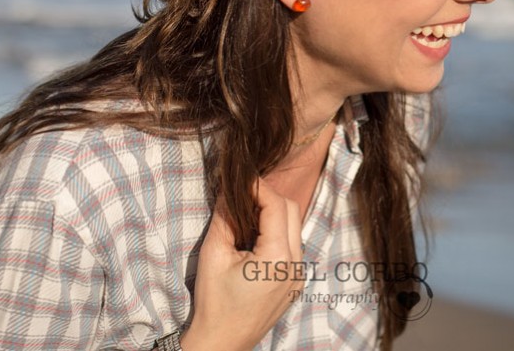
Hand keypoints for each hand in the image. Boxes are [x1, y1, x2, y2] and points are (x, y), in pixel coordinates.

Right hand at [181, 178, 304, 350]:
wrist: (221, 343)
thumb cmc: (214, 302)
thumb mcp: (213, 255)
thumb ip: (225, 218)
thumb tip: (229, 190)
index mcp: (278, 258)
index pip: (277, 206)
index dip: (259, 187)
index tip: (241, 179)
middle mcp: (295, 265)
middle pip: (292, 212)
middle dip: (268, 197)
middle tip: (243, 193)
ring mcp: (299, 276)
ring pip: (295, 228)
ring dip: (274, 214)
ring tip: (247, 213)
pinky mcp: (295, 283)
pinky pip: (292, 246)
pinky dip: (277, 233)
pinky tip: (255, 235)